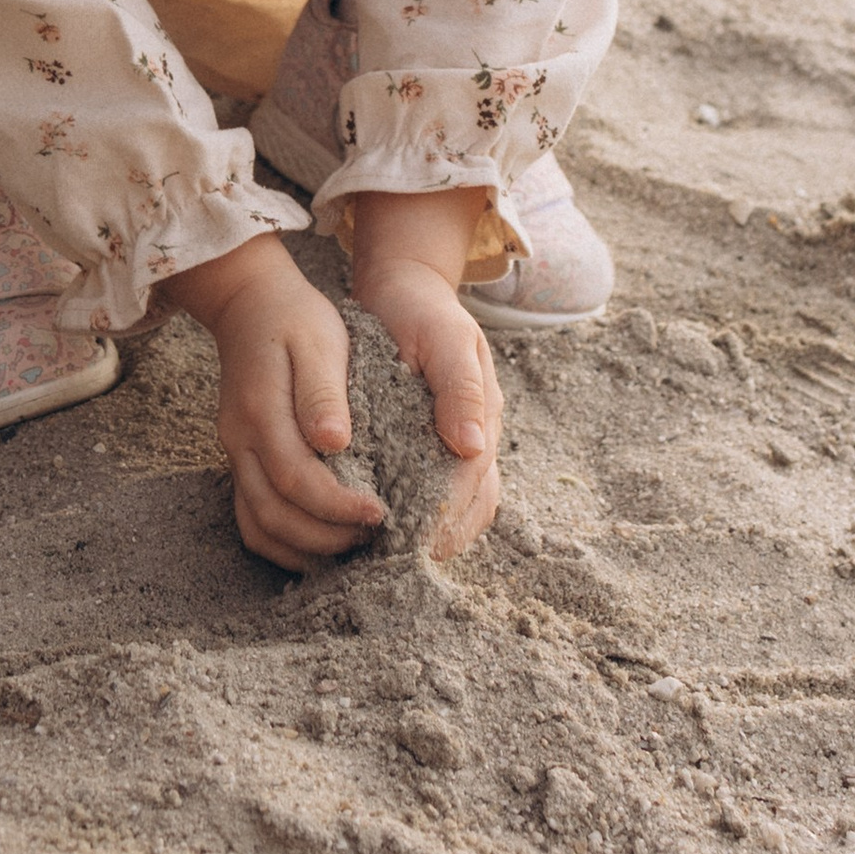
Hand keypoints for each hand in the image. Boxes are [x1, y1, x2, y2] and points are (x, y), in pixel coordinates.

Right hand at [175, 231, 383, 568]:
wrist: (249, 303)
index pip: (296, 479)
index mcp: (261, 411)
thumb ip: (324, 393)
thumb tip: (335, 443)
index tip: (381, 513)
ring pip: (259, 525)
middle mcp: (241, 440)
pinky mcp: (243, 459)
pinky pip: (252, 517)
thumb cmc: (295, 319)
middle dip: (325, 537)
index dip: (338, 506)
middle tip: (373, 536)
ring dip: (304, 548)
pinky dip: (284, 541)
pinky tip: (322, 544)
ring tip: (353, 547)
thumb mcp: (320, 340)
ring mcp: (236, 453)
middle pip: (273, 515)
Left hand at [339, 188, 504, 561]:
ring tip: (381, 559)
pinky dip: (407, 515)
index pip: (473, 484)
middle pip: (469, 508)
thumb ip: (459, 386)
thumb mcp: (445, 336)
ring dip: (426, 535)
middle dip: (439, 539)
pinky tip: (372, 529)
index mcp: (482, 417)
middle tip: (395, 565)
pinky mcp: (422, 444)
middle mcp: (472, 438)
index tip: (417, 543)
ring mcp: (451, 444)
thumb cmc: (422, 310)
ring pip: (452, 508)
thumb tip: (471, 445)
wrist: (402, 288)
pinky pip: (424, 491)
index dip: (448, 517)